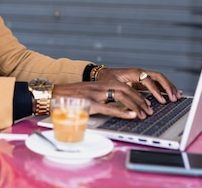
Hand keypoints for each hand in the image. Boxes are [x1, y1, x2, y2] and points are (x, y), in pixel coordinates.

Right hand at [52, 68, 181, 119]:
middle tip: (150, 110)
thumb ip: (100, 99)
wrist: (52, 94)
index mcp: (100, 85)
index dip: (137, 94)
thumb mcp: (87, 95)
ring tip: (144, 113)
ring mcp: (94, 94)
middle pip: (126, 89)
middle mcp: (99, 87)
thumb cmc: (69, 98)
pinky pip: (109, 107)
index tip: (147, 102)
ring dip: (135, 104)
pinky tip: (131, 115)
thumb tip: (114, 108)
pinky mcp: (89, 104)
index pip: (124, 86)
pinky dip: (122, 111)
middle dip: (140, 99)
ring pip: (120, 96)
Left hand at [97, 68, 182, 103]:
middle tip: (174, 98)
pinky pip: (157, 83)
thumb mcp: (114, 86)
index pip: (149, 80)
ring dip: (169, 87)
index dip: (156, 91)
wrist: (102, 75)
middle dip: (168, 87)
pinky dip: (166, 88)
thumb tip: (137, 103)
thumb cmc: (107, 80)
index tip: (162, 100)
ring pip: (160, 79)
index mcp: (134, 72)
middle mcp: (140, 73)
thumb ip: (125, 93)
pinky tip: (173, 93)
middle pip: (159, 77)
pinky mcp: (143, 81)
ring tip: (177, 96)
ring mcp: (143, 76)